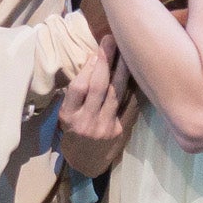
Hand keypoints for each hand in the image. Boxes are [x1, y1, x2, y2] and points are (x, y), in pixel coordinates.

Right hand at [58, 43, 132, 173]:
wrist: (85, 162)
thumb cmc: (73, 132)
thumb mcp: (66, 116)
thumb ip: (76, 95)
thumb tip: (92, 62)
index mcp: (69, 116)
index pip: (79, 87)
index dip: (88, 67)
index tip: (95, 51)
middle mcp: (86, 122)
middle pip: (98, 87)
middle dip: (105, 61)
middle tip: (110, 41)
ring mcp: (104, 127)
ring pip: (116, 93)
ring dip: (122, 69)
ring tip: (126, 51)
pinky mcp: (120, 130)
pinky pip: (128, 104)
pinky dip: (131, 87)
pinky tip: (136, 72)